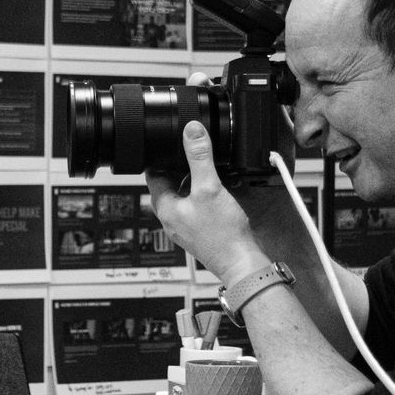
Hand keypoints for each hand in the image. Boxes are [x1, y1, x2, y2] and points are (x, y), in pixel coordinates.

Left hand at [146, 121, 266, 285]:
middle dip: (179, 167)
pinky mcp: (200, 231)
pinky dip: (203, 195)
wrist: (242, 263)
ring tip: (206, 167)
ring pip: (184, 195)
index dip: (161, 157)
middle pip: (169, 184)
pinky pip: (196, 207)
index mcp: (165, 208)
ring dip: (192, 181)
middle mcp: (171, 218)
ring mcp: (185, 226)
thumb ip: (199, 158)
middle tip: (192, 152)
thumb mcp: (209, 188)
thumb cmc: (222, 235)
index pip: (153, 175)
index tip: (171, 143)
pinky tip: (217, 190)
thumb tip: (191, 131)